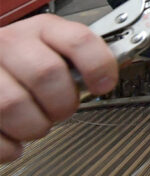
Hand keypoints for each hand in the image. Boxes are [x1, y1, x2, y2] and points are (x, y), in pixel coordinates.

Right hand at [0, 15, 116, 161]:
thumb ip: (79, 57)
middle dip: (62, 103)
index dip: (98, 65)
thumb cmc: (23, 59)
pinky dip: (8, 146)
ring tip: (35, 125)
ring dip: (34, 126)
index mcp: (41, 29)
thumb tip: (114, 72)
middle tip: (61, 111)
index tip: (103, 85)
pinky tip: (14, 141)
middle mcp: (11, 43)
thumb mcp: (53, 45)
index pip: (78, 40)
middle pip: (47, 74)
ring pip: (14, 104)